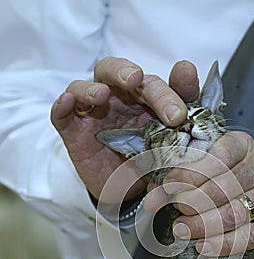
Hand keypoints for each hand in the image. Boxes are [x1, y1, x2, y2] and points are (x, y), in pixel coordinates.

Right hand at [50, 57, 198, 199]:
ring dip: (91, 88)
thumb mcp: (169, 137)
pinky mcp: (72, 131)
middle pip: (116, 74)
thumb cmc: (149, 157)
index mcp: (142, 97)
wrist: (130, 190)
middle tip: (138, 81)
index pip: (151, 84)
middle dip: (127, 75)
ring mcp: (91, 113)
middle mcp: (115, 99)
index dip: (166, 92)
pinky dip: (62, 105)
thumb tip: (187, 68)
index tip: (180, 114)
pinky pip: (61, 114)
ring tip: (102, 94)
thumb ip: (181, 104)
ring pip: (83, 87)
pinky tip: (67, 101)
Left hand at [145, 132, 253, 255]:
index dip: (190, 172)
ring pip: (234, 214)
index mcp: (241, 145)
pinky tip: (203, 246)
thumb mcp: (206, 161)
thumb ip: (179, 174)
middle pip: (223, 188)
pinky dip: (223, 244)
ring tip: (181, 229)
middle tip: (174, 209)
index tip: (168, 185)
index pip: (218, 156)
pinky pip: (248, 236)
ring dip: (202, 225)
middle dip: (192, 202)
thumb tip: (152, 198)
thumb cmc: (228, 172)